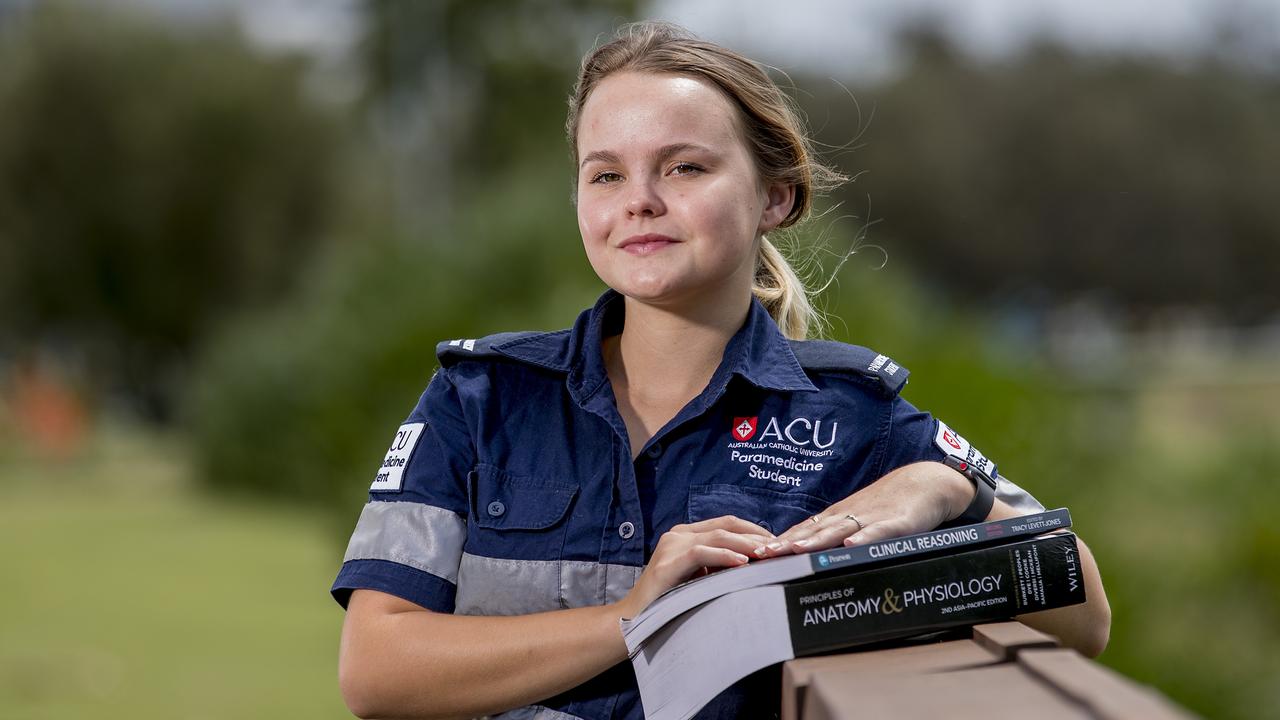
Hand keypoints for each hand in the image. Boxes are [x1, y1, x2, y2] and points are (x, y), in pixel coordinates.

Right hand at [615, 515, 773, 618]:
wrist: (635, 619)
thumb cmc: (668, 601)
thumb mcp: (697, 578)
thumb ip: (717, 566)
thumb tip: (753, 564)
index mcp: (685, 535)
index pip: (726, 523)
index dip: (752, 530)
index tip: (774, 542)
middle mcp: (678, 534)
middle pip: (726, 525)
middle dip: (755, 535)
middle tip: (778, 547)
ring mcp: (672, 545)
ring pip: (717, 536)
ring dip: (746, 544)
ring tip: (766, 553)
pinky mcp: (668, 563)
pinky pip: (702, 553)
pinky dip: (725, 556)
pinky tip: (742, 563)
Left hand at [755, 461, 972, 557]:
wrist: (924, 483)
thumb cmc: (887, 505)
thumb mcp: (856, 520)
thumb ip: (832, 535)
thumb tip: (804, 553)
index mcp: (836, 517)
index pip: (802, 531)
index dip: (779, 542)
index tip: (755, 553)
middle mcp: (847, 517)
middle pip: (812, 531)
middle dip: (786, 543)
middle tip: (762, 554)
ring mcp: (869, 519)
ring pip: (838, 530)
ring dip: (816, 540)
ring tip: (795, 549)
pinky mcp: (894, 524)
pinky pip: (877, 532)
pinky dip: (863, 539)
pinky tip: (850, 546)